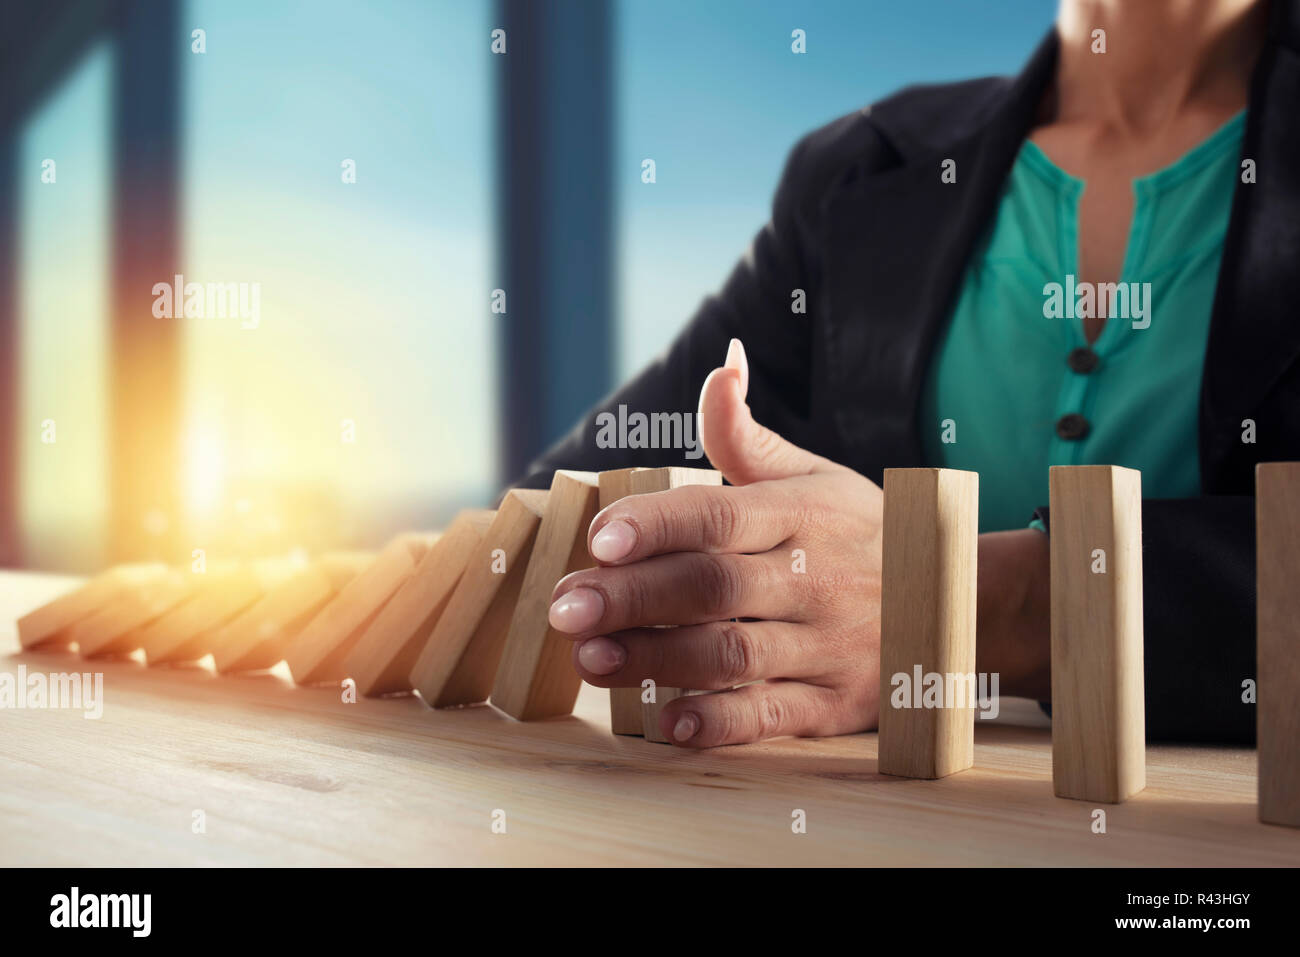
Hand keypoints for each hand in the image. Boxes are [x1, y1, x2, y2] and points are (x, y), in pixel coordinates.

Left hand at [547, 339, 885, 746]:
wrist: (959, 603)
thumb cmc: (862, 532)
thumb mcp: (816, 475)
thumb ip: (748, 435)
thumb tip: (721, 364)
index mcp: (803, 515)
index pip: (722, 515)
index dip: (658, 526)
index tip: (599, 537)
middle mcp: (815, 579)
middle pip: (713, 589)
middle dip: (632, 599)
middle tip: (565, 607)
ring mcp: (828, 645)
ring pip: (731, 655)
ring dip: (655, 660)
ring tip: (592, 658)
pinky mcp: (834, 704)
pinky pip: (772, 717)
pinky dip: (718, 722)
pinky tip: (666, 722)